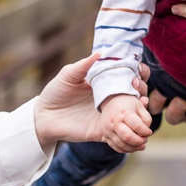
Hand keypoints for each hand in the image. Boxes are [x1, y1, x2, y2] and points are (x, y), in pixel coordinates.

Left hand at [32, 54, 148, 150]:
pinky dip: (132, 129)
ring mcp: (108, 115)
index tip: (138, 69)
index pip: (127, 76)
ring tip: (143, 103)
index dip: (137, 72)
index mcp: (105, 83)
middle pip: (135, 93)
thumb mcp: (68, 75)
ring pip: (132, 112)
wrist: (43, 116)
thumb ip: (83, 65)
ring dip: (142, 108)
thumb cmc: (55, 92)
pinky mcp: (103, 130)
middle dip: (142, 87)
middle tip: (137, 85)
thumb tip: (100, 53)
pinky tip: (137, 122)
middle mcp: (110, 98)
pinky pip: (122, 132)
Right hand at [98, 93, 153, 153]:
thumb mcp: (139, 106)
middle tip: (145, 140)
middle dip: (139, 141)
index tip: (149, 132)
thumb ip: (146, 118)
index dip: (145, 131)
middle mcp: (114, 122)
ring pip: (121, 144)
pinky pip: (116, 147)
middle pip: (127, 137)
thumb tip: (147, 132)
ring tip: (142, 146)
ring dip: (134, 148)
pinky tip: (133, 148)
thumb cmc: (128, 104)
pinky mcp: (106, 136)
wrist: (110, 101)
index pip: (136, 125)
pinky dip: (126, 150)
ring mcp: (108, 130)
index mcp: (124, 113)